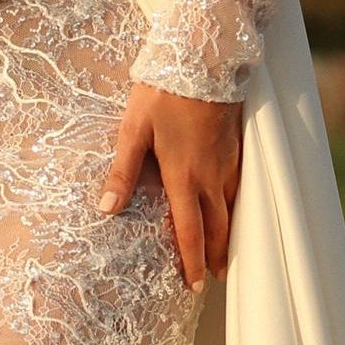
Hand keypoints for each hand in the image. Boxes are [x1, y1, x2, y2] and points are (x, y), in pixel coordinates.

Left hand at [100, 81, 242, 287]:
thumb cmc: (163, 94)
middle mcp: (211, 175)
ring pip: (232, 209)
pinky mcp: (237, 147)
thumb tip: (105, 209)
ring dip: (228, 235)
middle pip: (217, 227)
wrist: (202, 59)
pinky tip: (231, 211)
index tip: (197, 285)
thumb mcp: (133, 130)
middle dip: (215, 256)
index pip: (190, 230)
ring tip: (224, 255)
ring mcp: (228, 162)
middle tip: (213, 280)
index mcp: (183, 176)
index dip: (193, 261)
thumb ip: (121, 172)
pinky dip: (236, 208)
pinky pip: (239, 188)